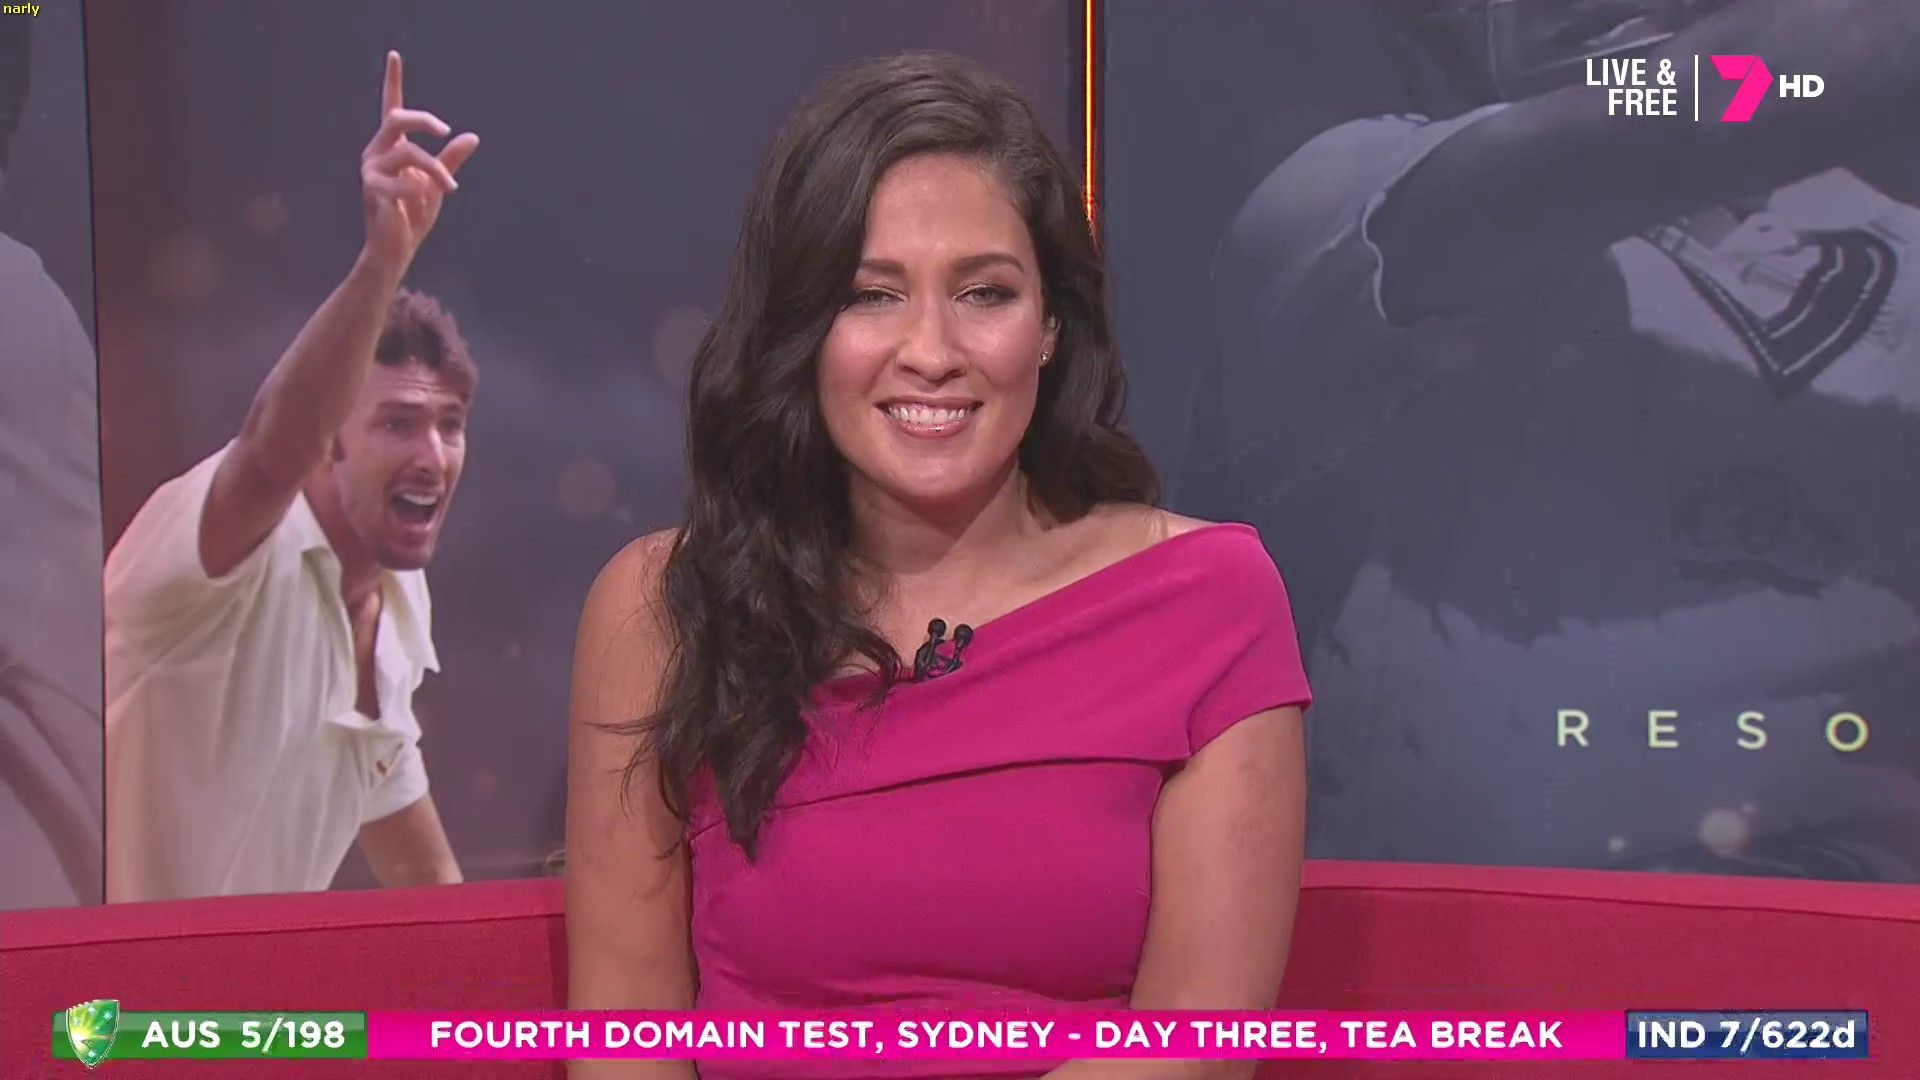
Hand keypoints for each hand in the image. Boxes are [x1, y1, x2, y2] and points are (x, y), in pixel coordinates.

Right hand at [359, 51, 478, 272]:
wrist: (397, 247)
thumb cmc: (413, 214)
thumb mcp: (436, 182)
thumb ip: (451, 159)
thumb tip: (471, 136)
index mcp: (392, 146)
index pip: (391, 106)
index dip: (393, 80)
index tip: (395, 54)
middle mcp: (377, 152)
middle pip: (396, 118)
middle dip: (424, 120)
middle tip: (446, 130)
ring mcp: (371, 170)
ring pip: (408, 152)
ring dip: (436, 170)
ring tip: (451, 189)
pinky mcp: (372, 190)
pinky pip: (400, 180)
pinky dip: (417, 189)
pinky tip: (422, 198)